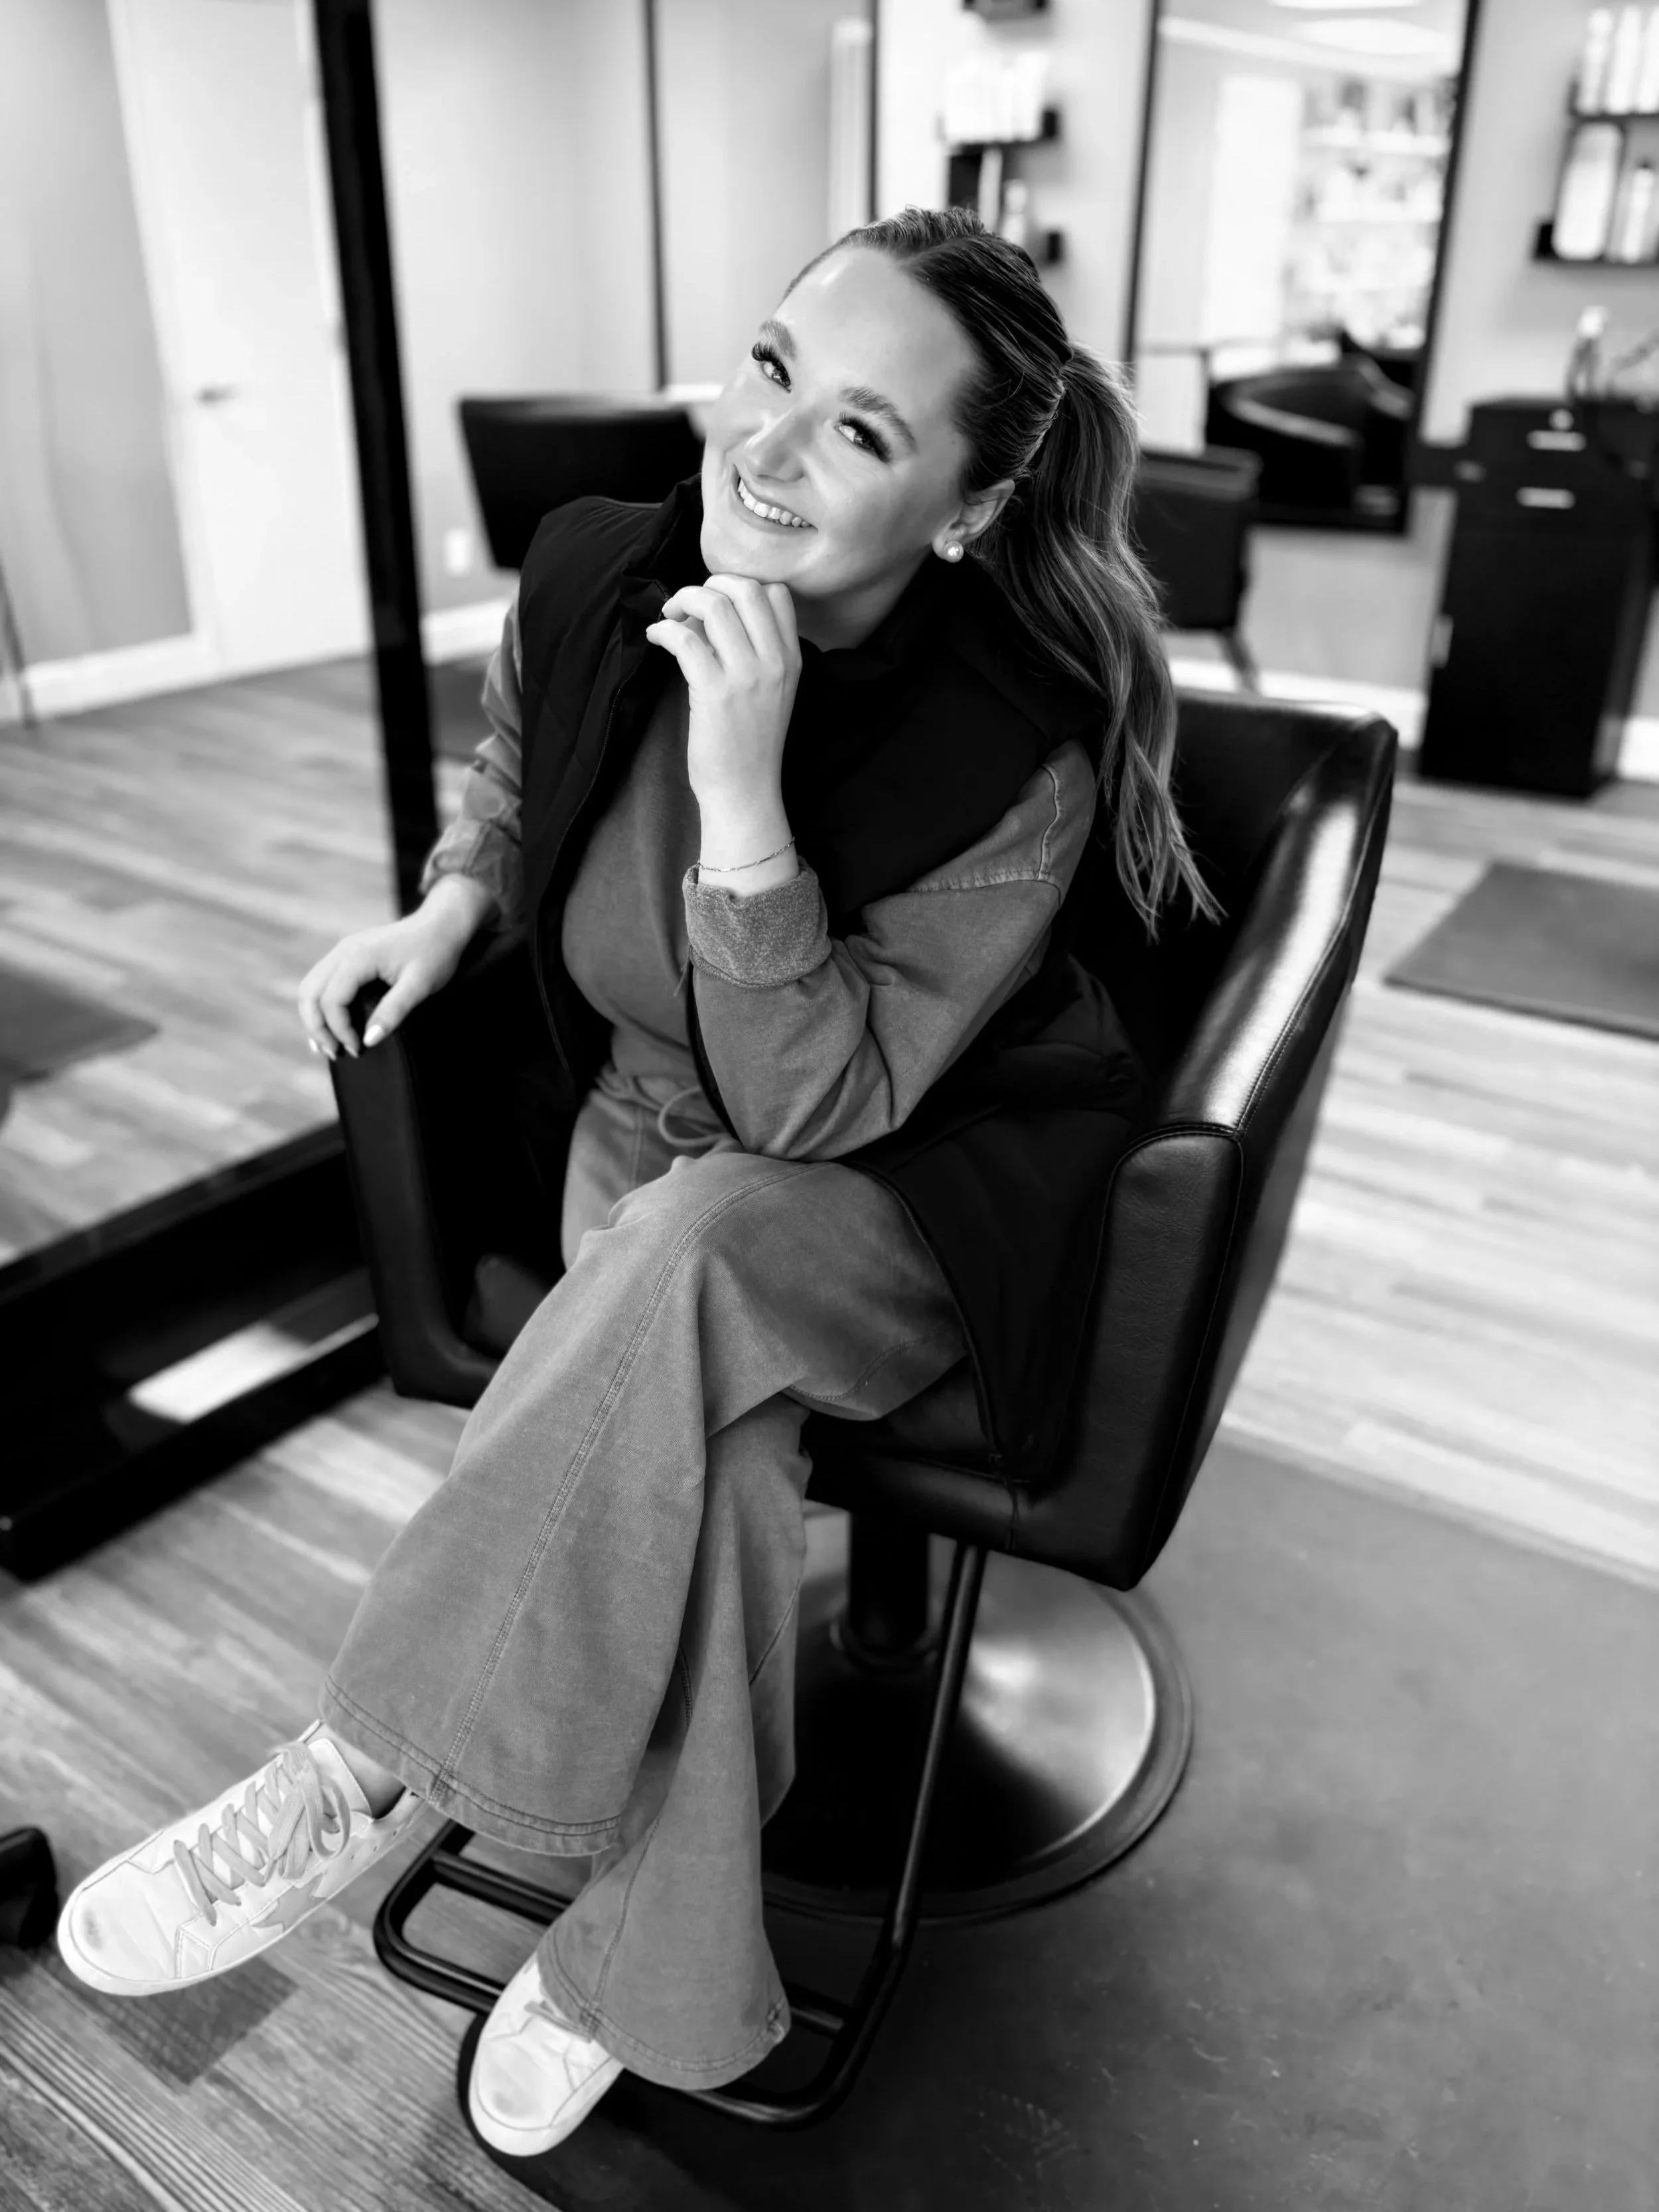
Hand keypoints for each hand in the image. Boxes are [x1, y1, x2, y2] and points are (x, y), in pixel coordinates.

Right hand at [296, 878, 487, 1058]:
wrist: (441, 926)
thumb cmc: (435, 954)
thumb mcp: (420, 986)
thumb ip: (393, 1012)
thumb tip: (368, 1041)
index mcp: (359, 957)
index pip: (332, 1000)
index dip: (340, 1029)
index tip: (358, 1049)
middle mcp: (343, 951)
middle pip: (311, 993)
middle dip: (318, 1027)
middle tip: (336, 1054)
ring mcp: (343, 950)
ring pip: (310, 987)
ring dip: (314, 1018)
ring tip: (329, 1045)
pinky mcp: (347, 955)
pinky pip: (321, 982)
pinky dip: (320, 1006)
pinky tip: (329, 1026)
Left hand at [645, 574, 799, 810]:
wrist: (745, 791)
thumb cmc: (749, 743)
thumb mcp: (769, 690)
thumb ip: (750, 650)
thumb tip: (706, 614)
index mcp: (791, 658)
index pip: (776, 593)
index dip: (740, 587)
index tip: (717, 604)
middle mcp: (774, 661)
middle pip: (745, 588)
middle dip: (709, 584)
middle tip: (687, 604)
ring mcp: (747, 676)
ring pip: (714, 605)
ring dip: (682, 600)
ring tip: (669, 618)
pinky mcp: (714, 692)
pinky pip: (685, 639)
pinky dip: (664, 630)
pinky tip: (656, 638)